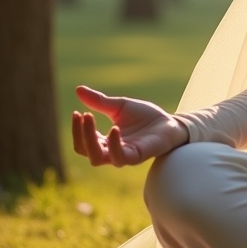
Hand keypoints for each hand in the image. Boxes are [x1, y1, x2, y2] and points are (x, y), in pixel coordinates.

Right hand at [71, 85, 187, 166]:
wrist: (170, 122)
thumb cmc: (145, 116)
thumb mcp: (120, 106)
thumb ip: (99, 102)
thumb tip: (78, 89)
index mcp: (105, 141)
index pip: (82, 142)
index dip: (77, 129)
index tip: (76, 112)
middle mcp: (111, 151)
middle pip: (85, 151)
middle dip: (81, 133)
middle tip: (84, 115)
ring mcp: (124, 156)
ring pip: (98, 158)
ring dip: (90, 139)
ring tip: (91, 117)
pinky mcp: (137, 156)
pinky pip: (120, 157)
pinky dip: (113, 144)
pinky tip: (114, 128)